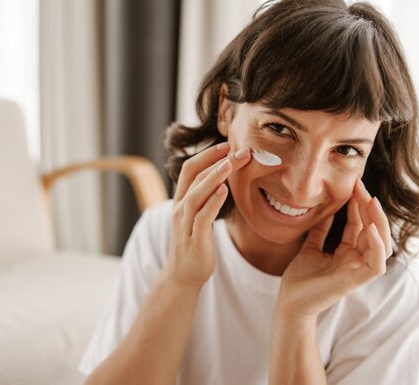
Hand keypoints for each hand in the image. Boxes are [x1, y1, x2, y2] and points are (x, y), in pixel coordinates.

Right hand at [163, 142, 250, 287]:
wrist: (183, 275)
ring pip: (196, 194)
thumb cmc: (195, 242)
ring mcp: (185, 223)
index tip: (228, 144)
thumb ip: (207, 196)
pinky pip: (202, 217)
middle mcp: (180, 208)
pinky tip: (224, 191)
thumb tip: (224, 175)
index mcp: (182, 199)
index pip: (191, 168)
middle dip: (215, 160)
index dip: (208, 154)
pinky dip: (212, 203)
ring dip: (213, 177)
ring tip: (230, 164)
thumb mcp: (199, 215)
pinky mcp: (195, 239)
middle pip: (194, 175)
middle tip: (237, 149)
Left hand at [276, 179, 392, 321]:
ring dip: (378, 222)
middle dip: (370, 208)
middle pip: (375, 231)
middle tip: (361, 186)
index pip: (361, 225)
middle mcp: (356, 262)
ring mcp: (357, 272)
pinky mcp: (354, 282)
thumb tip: (326, 210)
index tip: (354, 185)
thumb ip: (320, 231)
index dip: (360, 205)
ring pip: (382, 246)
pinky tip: (368, 228)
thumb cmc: (299, 280)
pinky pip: (376, 265)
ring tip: (370, 201)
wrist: (288, 303)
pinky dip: (376, 246)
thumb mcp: (310, 248)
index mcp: (348, 254)